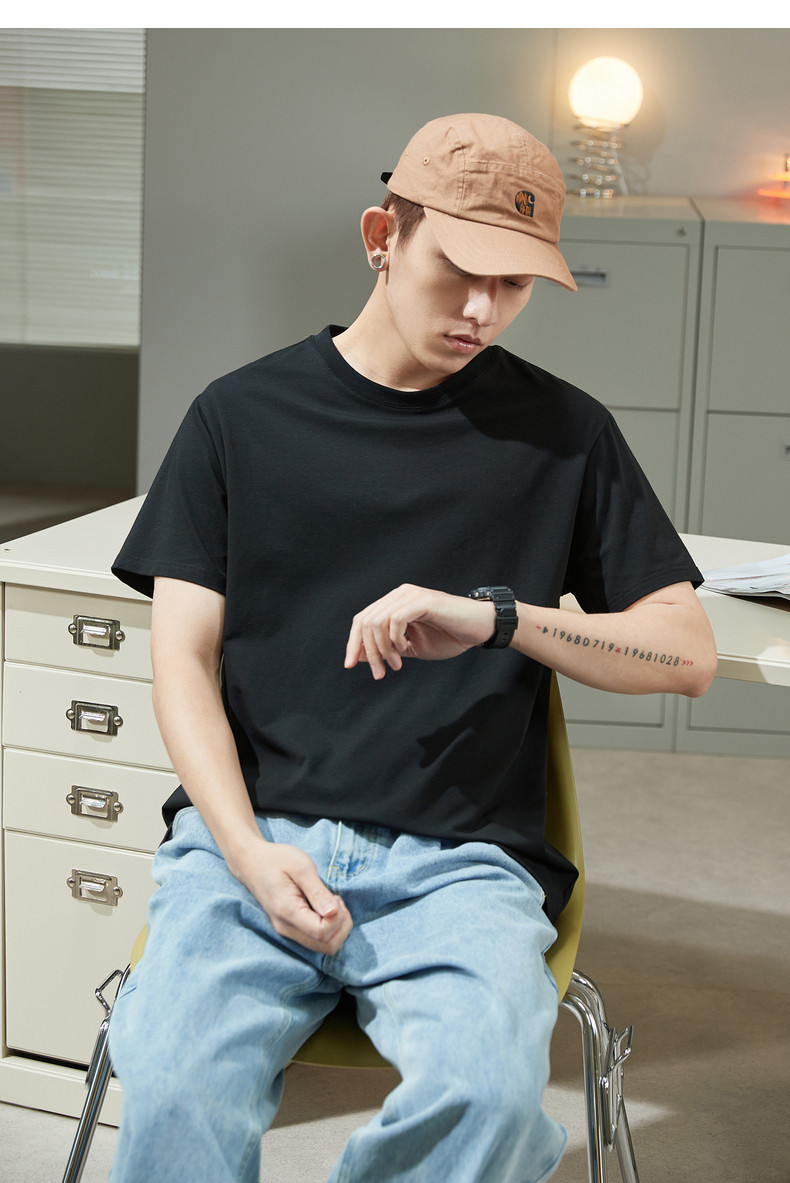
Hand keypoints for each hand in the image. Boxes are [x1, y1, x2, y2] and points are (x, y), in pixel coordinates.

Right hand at [237, 841, 352, 954]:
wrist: (251, 862)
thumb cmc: (276, 860)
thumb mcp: (301, 867)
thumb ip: (318, 892)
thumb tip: (334, 912)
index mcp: (288, 912)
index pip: (322, 933)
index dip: (338, 918)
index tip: (336, 897)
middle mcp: (286, 929)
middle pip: (326, 946)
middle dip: (341, 926)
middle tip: (337, 901)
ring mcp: (287, 932)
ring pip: (322, 947)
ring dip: (337, 929)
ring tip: (332, 904)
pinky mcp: (290, 930)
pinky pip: (315, 940)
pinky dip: (328, 929)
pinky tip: (325, 909)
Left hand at [344, 583, 495, 679]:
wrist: (479, 629)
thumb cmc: (449, 637)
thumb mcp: (410, 648)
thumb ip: (386, 649)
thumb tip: (358, 656)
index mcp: (394, 603)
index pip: (362, 620)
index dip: (353, 642)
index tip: (350, 665)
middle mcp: (399, 595)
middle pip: (365, 622)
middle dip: (368, 651)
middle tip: (380, 673)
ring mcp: (410, 596)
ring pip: (377, 621)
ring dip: (382, 649)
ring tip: (395, 665)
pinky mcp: (423, 601)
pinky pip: (396, 619)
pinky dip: (395, 639)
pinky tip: (405, 650)